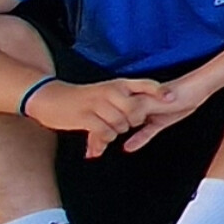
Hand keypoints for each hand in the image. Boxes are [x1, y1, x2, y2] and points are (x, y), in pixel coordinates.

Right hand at [36, 73, 166, 152]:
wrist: (50, 97)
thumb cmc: (80, 98)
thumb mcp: (104, 92)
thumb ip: (122, 100)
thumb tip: (144, 114)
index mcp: (117, 84)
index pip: (144, 84)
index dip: (159, 92)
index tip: (173, 98)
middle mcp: (110, 91)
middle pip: (135, 110)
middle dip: (134, 122)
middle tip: (124, 125)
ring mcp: (97, 103)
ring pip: (121, 123)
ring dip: (116, 131)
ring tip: (106, 130)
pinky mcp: (85, 116)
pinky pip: (105, 131)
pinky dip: (105, 138)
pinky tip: (99, 139)